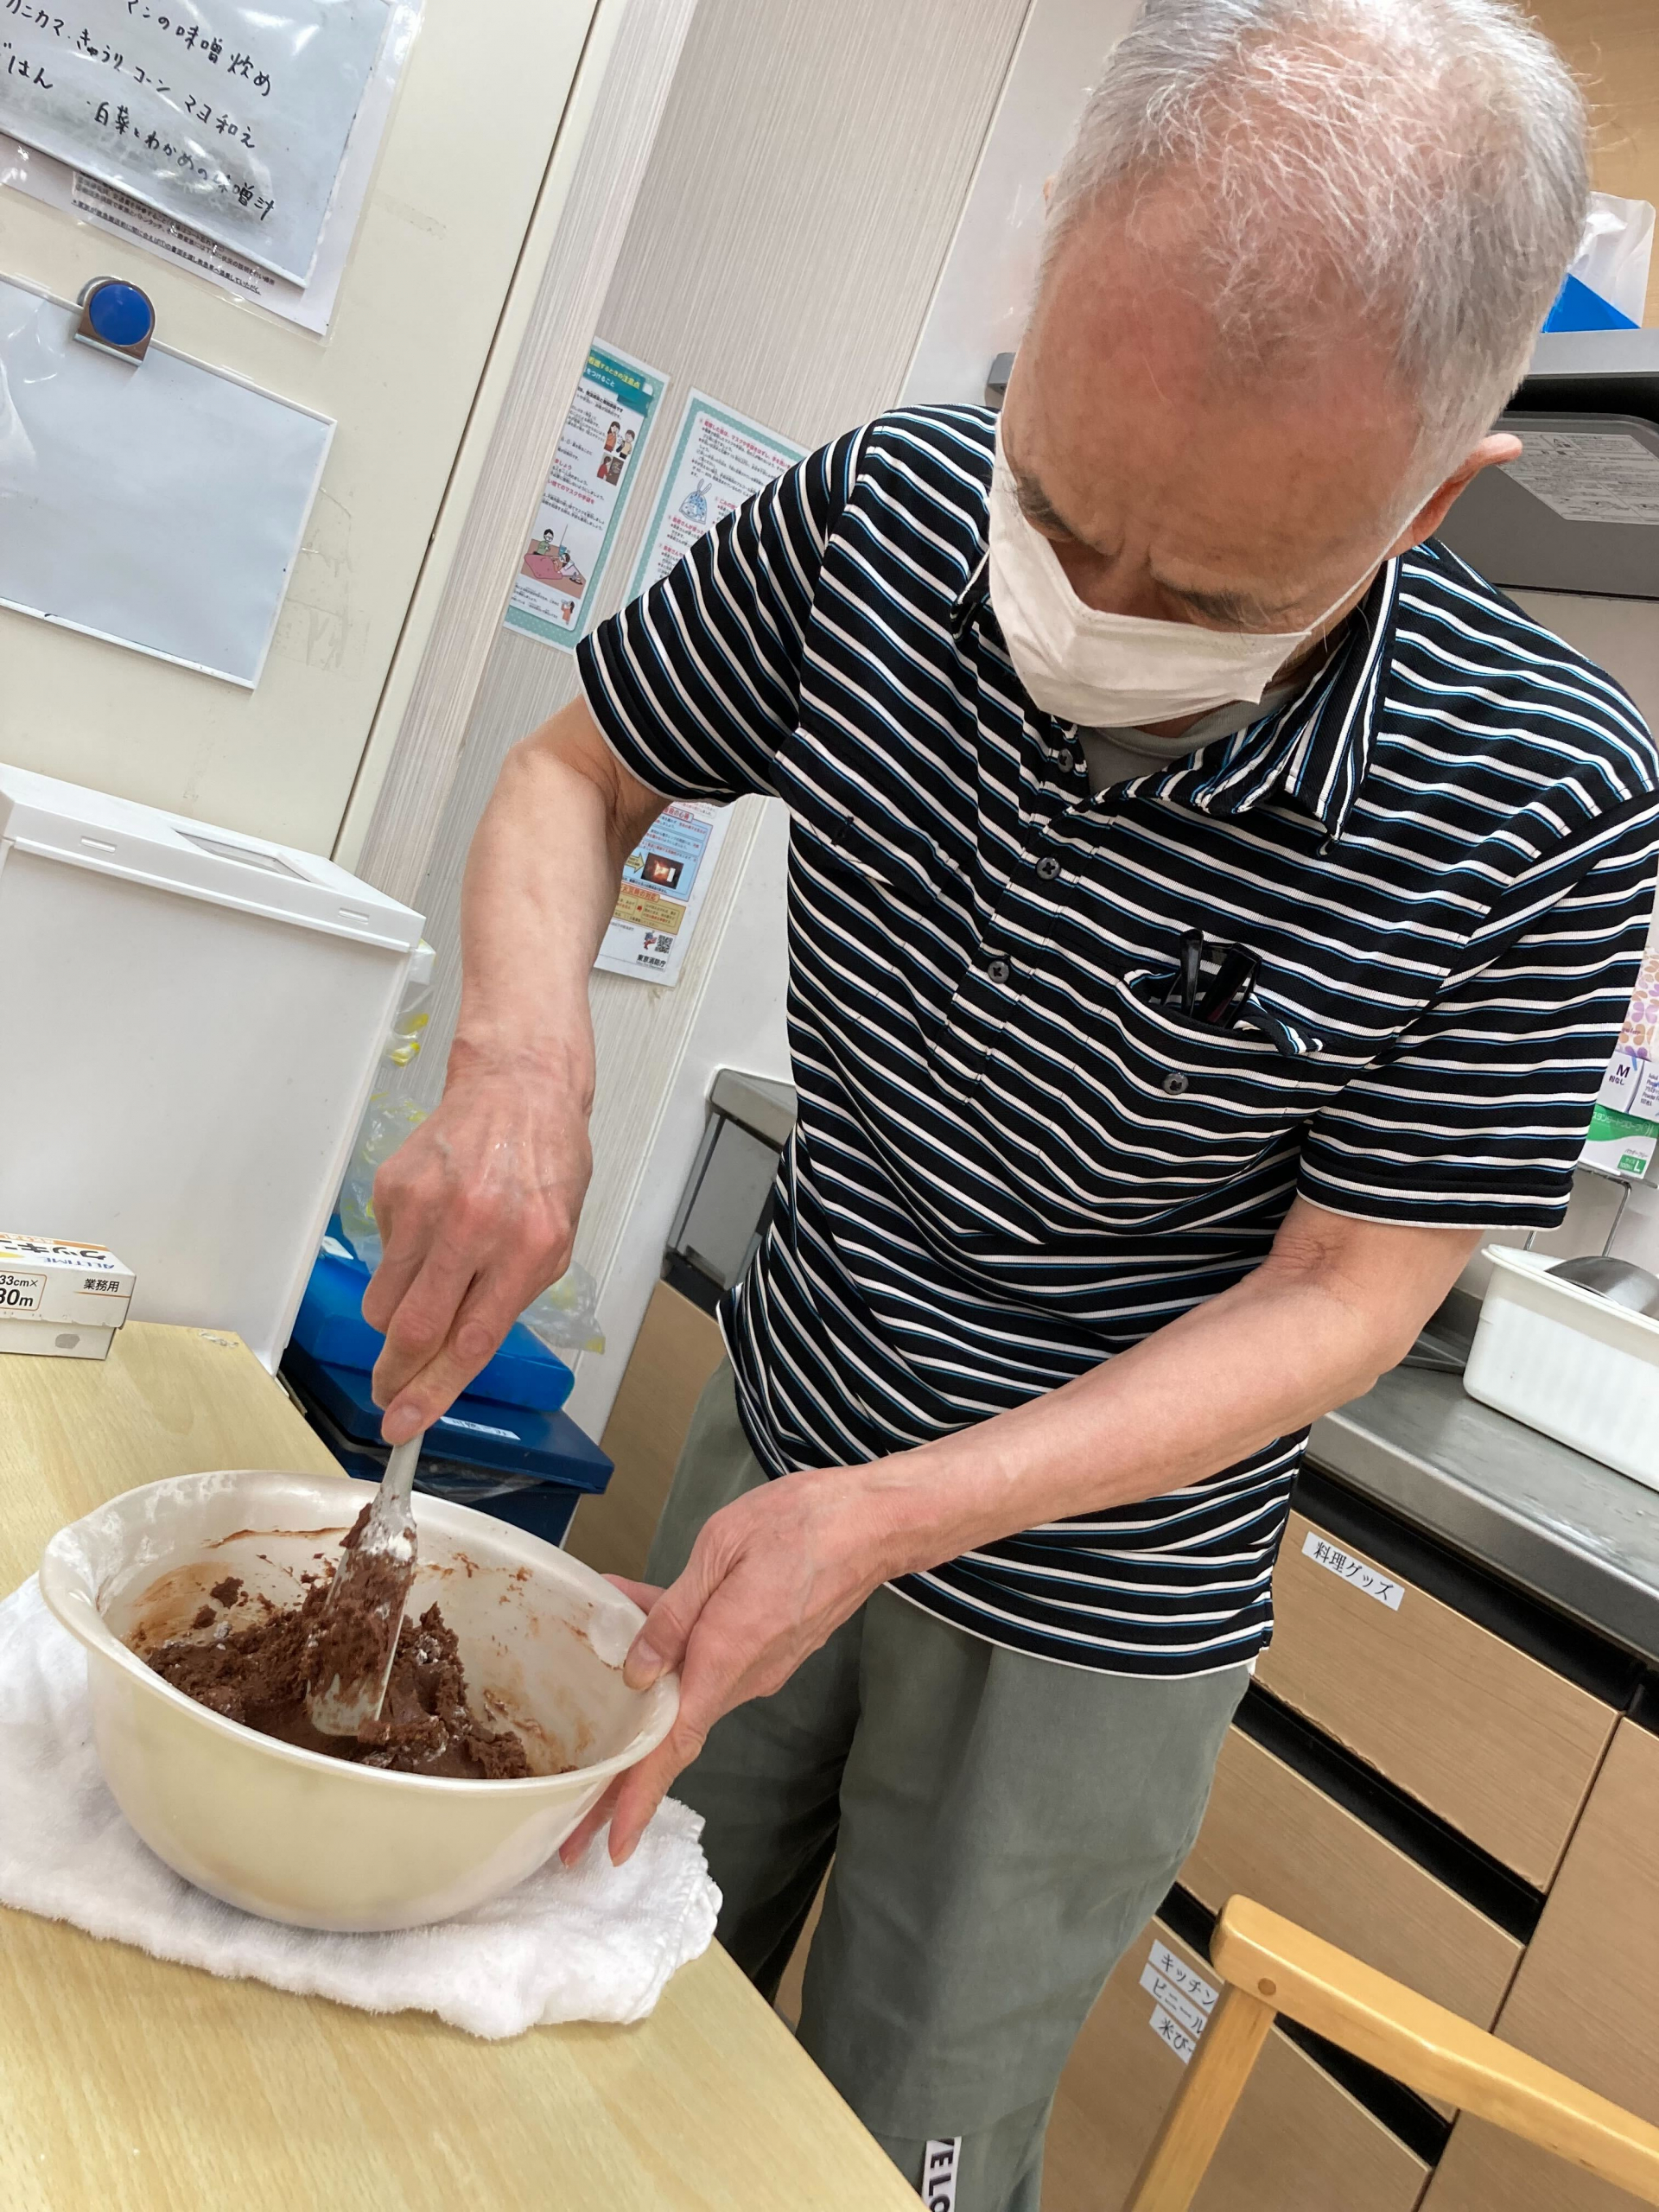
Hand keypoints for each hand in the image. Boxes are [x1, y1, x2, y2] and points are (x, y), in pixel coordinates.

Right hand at [361, 1041, 592, 1440]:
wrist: (518, 1090)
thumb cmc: (545, 1169)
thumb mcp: (554, 1243)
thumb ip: (507, 1299)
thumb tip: (453, 1358)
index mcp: (528, 1249)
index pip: (470, 1342)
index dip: (432, 1393)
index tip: (403, 1424)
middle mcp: (476, 1227)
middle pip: (415, 1329)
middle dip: (394, 1375)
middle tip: (386, 1394)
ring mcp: (429, 1205)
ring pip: (386, 1300)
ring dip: (395, 1320)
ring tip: (425, 1290)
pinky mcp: (394, 1187)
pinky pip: (383, 1254)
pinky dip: (400, 1260)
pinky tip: (432, 1226)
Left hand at [559, 1466, 901, 1867]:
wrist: (875, 1521)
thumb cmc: (801, 1523)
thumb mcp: (719, 1550)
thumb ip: (673, 1613)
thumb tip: (637, 1672)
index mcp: (726, 1656)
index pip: (675, 1746)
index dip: (639, 1799)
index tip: (614, 1846)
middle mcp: (745, 1677)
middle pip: (675, 1734)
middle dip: (627, 1776)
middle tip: (578, 1817)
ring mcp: (763, 1665)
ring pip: (690, 1690)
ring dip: (646, 1691)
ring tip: (596, 1651)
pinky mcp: (773, 1647)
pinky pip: (711, 1661)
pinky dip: (675, 1652)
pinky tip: (643, 1611)